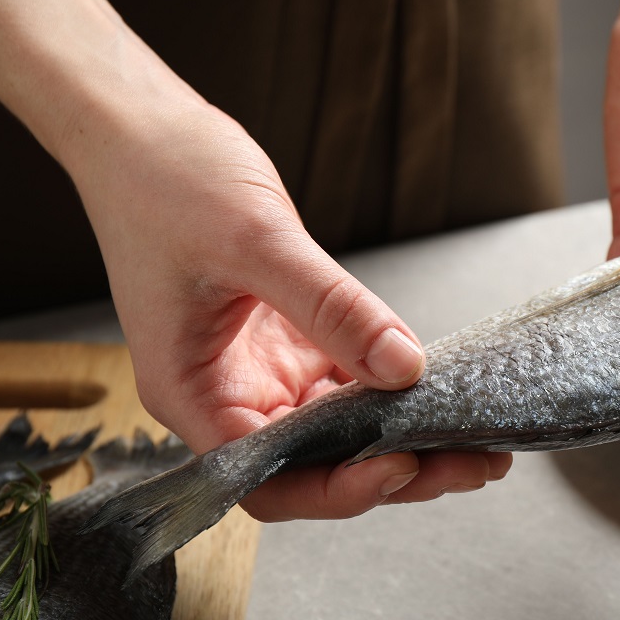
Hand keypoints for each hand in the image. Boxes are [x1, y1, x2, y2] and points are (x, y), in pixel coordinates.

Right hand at [74, 104, 510, 520]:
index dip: (338, 488)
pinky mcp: (287, 337)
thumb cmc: (166, 181)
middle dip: (394, 469)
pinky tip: (440, 384)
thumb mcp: (255, 242)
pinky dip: (391, 383)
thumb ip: (331, 308)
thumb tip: (403, 367)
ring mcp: (259, 368)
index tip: (403, 466)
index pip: (268, 478)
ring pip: (339, 427)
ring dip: (403, 433)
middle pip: (315, 464)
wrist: (141, 130)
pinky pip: (346, 376)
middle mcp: (226, 393)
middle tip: (474, 462)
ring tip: (477, 436)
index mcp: (192, 393)